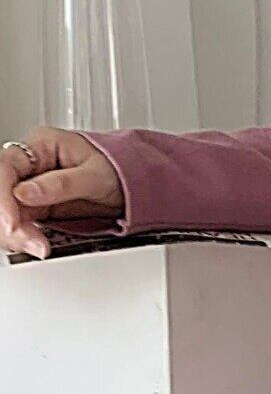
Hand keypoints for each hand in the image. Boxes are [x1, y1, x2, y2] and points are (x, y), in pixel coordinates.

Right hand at [1, 127, 122, 258]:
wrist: (134, 184)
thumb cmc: (118, 170)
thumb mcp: (95, 175)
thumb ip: (61, 184)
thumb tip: (25, 193)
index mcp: (41, 145)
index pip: (5, 167)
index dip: (2, 197)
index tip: (12, 223)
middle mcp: (29, 166)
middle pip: (1, 192)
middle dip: (9, 221)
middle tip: (29, 241)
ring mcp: (30, 188)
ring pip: (7, 211)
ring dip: (15, 233)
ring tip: (38, 247)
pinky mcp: (35, 208)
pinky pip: (19, 223)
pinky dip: (23, 237)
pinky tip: (36, 245)